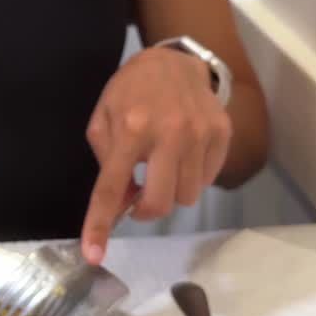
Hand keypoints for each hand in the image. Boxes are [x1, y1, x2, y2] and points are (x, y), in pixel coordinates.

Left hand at [81, 47, 232, 264]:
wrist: (174, 60)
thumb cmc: (131, 92)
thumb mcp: (103, 118)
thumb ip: (106, 161)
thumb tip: (123, 203)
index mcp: (130, 128)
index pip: (112, 187)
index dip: (100, 225)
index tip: (93, 255)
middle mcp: (168, 132)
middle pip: (160, 203)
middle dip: (146, 210)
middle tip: (139, 196)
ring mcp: (200, 134)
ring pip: (187, 196)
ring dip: (171, 191)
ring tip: (163, 167)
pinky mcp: (222, 134)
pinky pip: (207, 180)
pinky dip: (192, 178)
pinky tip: (183, 155)